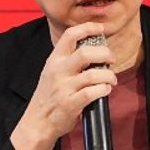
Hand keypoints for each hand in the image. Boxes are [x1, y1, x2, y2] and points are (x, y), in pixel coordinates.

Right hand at [10, 23, 117, 149]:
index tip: (101, 29)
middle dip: (105, 53)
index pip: (70, 35)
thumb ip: (67, 60)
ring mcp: (64, 88)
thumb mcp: (52, 72)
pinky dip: (103, 90)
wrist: (38, 122)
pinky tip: (105, 90)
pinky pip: (92, 93)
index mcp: (54, 60)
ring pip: (92, 74)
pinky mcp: (70, 104)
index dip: (88, 28)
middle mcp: (58, 71)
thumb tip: (93, 49)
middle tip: (111, 58)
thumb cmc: (49, 96)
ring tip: (111, 79)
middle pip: (85, 53)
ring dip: (108, 75)